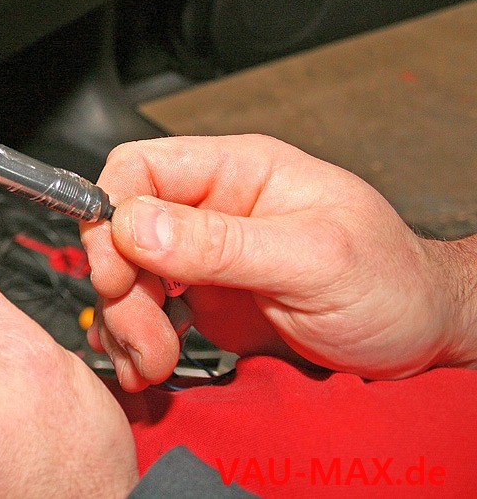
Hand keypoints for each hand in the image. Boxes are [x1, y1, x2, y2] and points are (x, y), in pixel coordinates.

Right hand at [80, 134, 476, 389]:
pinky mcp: (203, 301)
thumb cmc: (392, 282)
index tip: (117, 268)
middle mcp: (212, 209)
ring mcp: (204, 257)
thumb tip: (138, 226)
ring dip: (127, 323)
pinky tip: (150, 365)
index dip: (113, 215)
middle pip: (122, 230)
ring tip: (155, 361)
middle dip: (121, 286)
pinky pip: (146, 314)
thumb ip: (223, 242)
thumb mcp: (313, 259)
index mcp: (238, 171)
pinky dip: (135, 343)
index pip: (140, 168)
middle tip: (144, 332)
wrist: (420, 339)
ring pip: (126, 277)